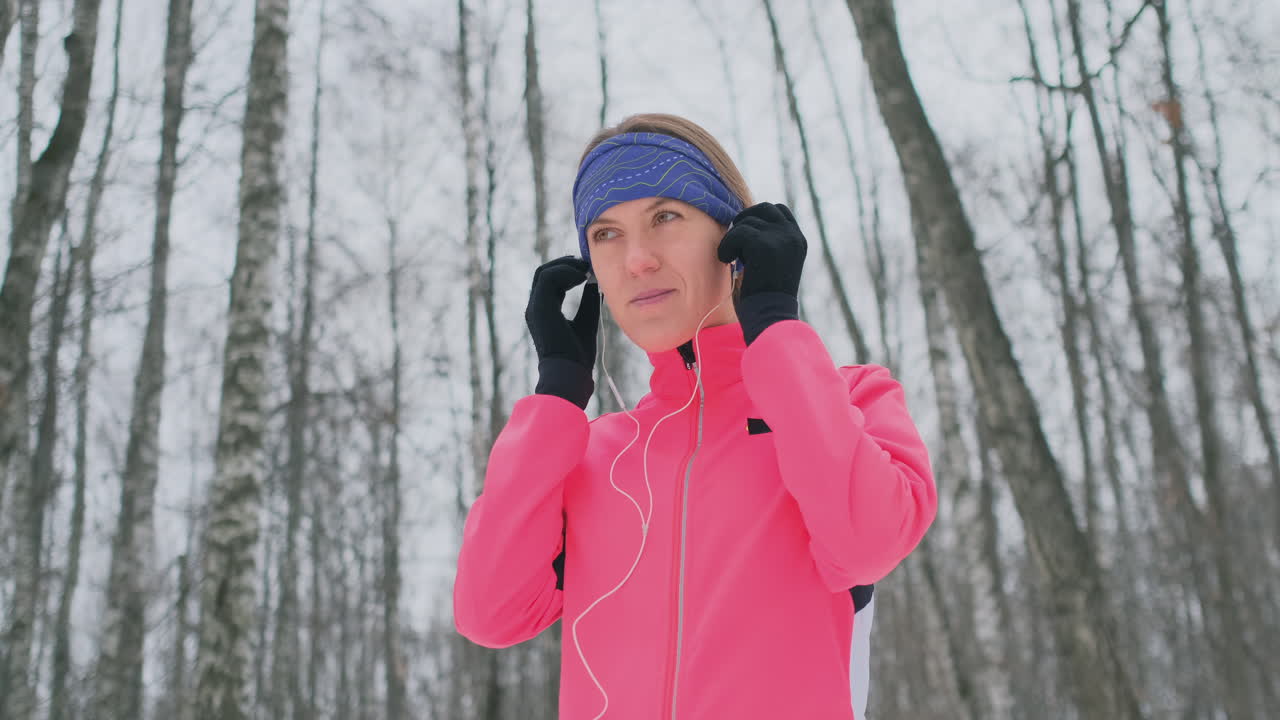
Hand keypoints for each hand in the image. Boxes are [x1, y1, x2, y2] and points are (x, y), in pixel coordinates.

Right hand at [525, 256, 598, 407]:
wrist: (570, 373)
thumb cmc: (578, 355)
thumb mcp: (586, 321)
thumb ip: (588, 302)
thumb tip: (596, 283)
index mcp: (544, 310)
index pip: (551, 281)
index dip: (568, 270)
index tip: (588, 269)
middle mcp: (536, 306)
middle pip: (544, 272)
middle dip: (566, 264)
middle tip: (587, 264)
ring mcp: (535, 306)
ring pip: (544, 272)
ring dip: (566, 266)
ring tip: (586, 270)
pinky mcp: (539, 307)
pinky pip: (548, 278)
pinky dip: (565, 273)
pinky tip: (582, 277)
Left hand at [717, 202, 806, 343]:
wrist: (770, 316)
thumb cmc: (765, 296)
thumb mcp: (773, 263)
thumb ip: (768, 241)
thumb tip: (745, 222)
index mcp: (798, 240)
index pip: (778, 210)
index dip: (758, 217)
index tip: (746, 237)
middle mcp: (793, 236)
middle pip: (763, 208)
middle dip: (744, 222)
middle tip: (735, 244)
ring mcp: (780, 238)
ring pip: (746, 221)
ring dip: (733, 239)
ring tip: (733, 258)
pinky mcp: (763, 245)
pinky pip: (737, 234)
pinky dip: (726, 247)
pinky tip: (728, 261)